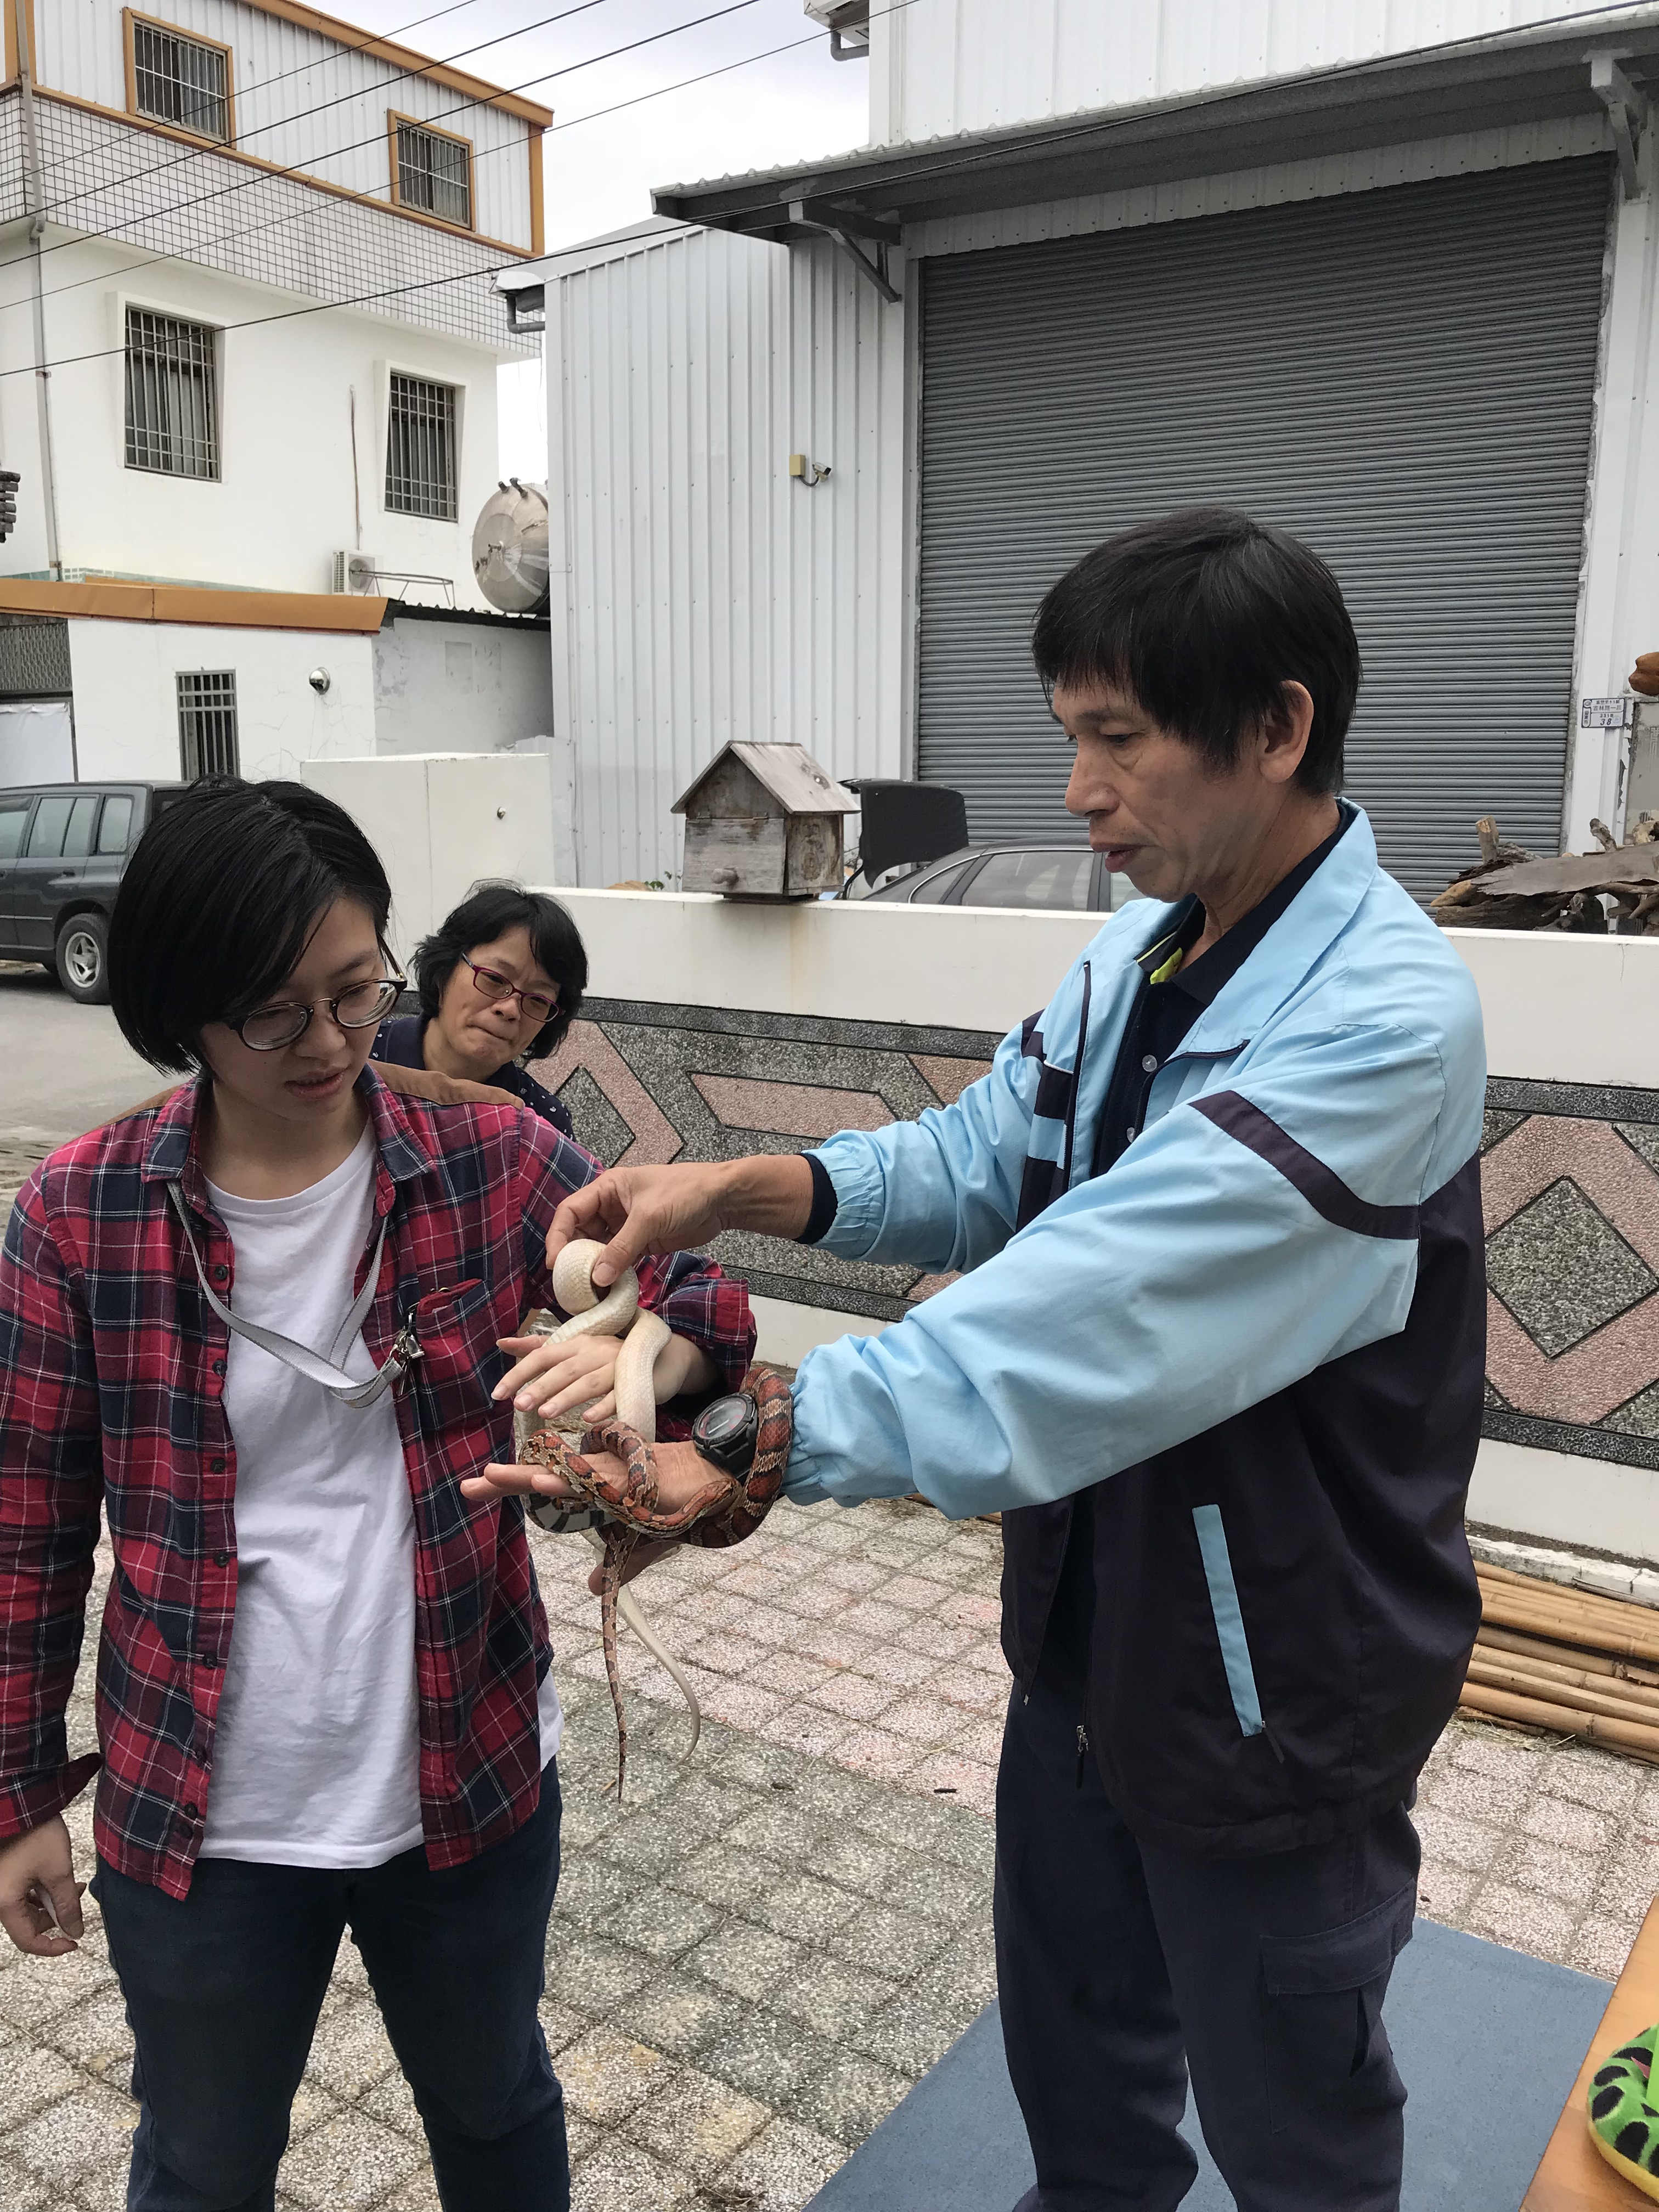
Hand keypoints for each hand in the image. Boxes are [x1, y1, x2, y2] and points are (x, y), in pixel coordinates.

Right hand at [0, 1815, 84, 1957]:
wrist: (23, 1803)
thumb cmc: (37, 1834)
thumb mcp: (58, 1871)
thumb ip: (67, 1905)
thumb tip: (75, 1932)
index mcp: (5, 1903)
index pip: (27, 1941)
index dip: (52, 1946)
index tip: (74, 1942)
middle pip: (28, 1925)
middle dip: (57, 1917)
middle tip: (79, 1901)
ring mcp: (1, 1887)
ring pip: (27, 1909)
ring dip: (52, 1903)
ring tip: (76, 1885)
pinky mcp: (5, 1876)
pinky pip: (23, 1894)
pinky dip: (43, 1892)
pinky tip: (61, 1880)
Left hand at [460, 1440, 709, 1593]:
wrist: (717, 1483)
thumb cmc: (681, 1508)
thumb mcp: (642, 1545)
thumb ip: (615, 1567)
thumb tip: (588, 1588)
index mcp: (594, 1490)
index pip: (546, 1488)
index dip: (512, 1487)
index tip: (474, 1488)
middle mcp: (596, 1479)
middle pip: (543, 1478)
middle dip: (505, 1483)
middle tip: (467, 1487)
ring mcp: (611, 1476)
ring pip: (562, 1477)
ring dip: (526, 1478)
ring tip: (490, 1476)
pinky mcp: (630, 1480)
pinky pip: (594, 1484)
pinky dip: (569, 1484)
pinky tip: (545, 1483)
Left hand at [493, 1332, 718, 1425]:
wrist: (660, 1356)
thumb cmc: (608, 1357)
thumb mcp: (575, 1348)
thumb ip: (538, 1347)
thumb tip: (502, 1343)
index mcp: (577, 1344)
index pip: (542, 1355)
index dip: (519, 1373)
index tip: (497, 1394)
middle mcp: (595, 1352)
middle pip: (564, 1369)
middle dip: (540, 1386)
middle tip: (518, 1405)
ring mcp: (616, 1368)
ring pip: (589, 1383)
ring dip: (567, 1397)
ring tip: (545, 1413)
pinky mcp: (634, 1383)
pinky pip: (618, 1397)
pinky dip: (604, 1408)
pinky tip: (588, 1420)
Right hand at [547, 1157, 815, 1289]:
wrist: (722, 1199)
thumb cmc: (685, 1193)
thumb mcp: (649, 1218)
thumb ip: (622, 1248)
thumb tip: (597, 1278)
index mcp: (607, 1189)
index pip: (570, 1212)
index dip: (558, 1236)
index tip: (555, 1263)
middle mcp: (611, 1206)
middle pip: (580, 1233)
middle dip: (573, 1257)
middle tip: (569, 1284)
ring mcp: (626, 1225)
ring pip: (598, 1249)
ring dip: (593, 1269)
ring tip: (586, 1292)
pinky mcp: (641, 1242)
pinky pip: (618, 1259)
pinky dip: (612, 1273)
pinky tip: (608, 1289)